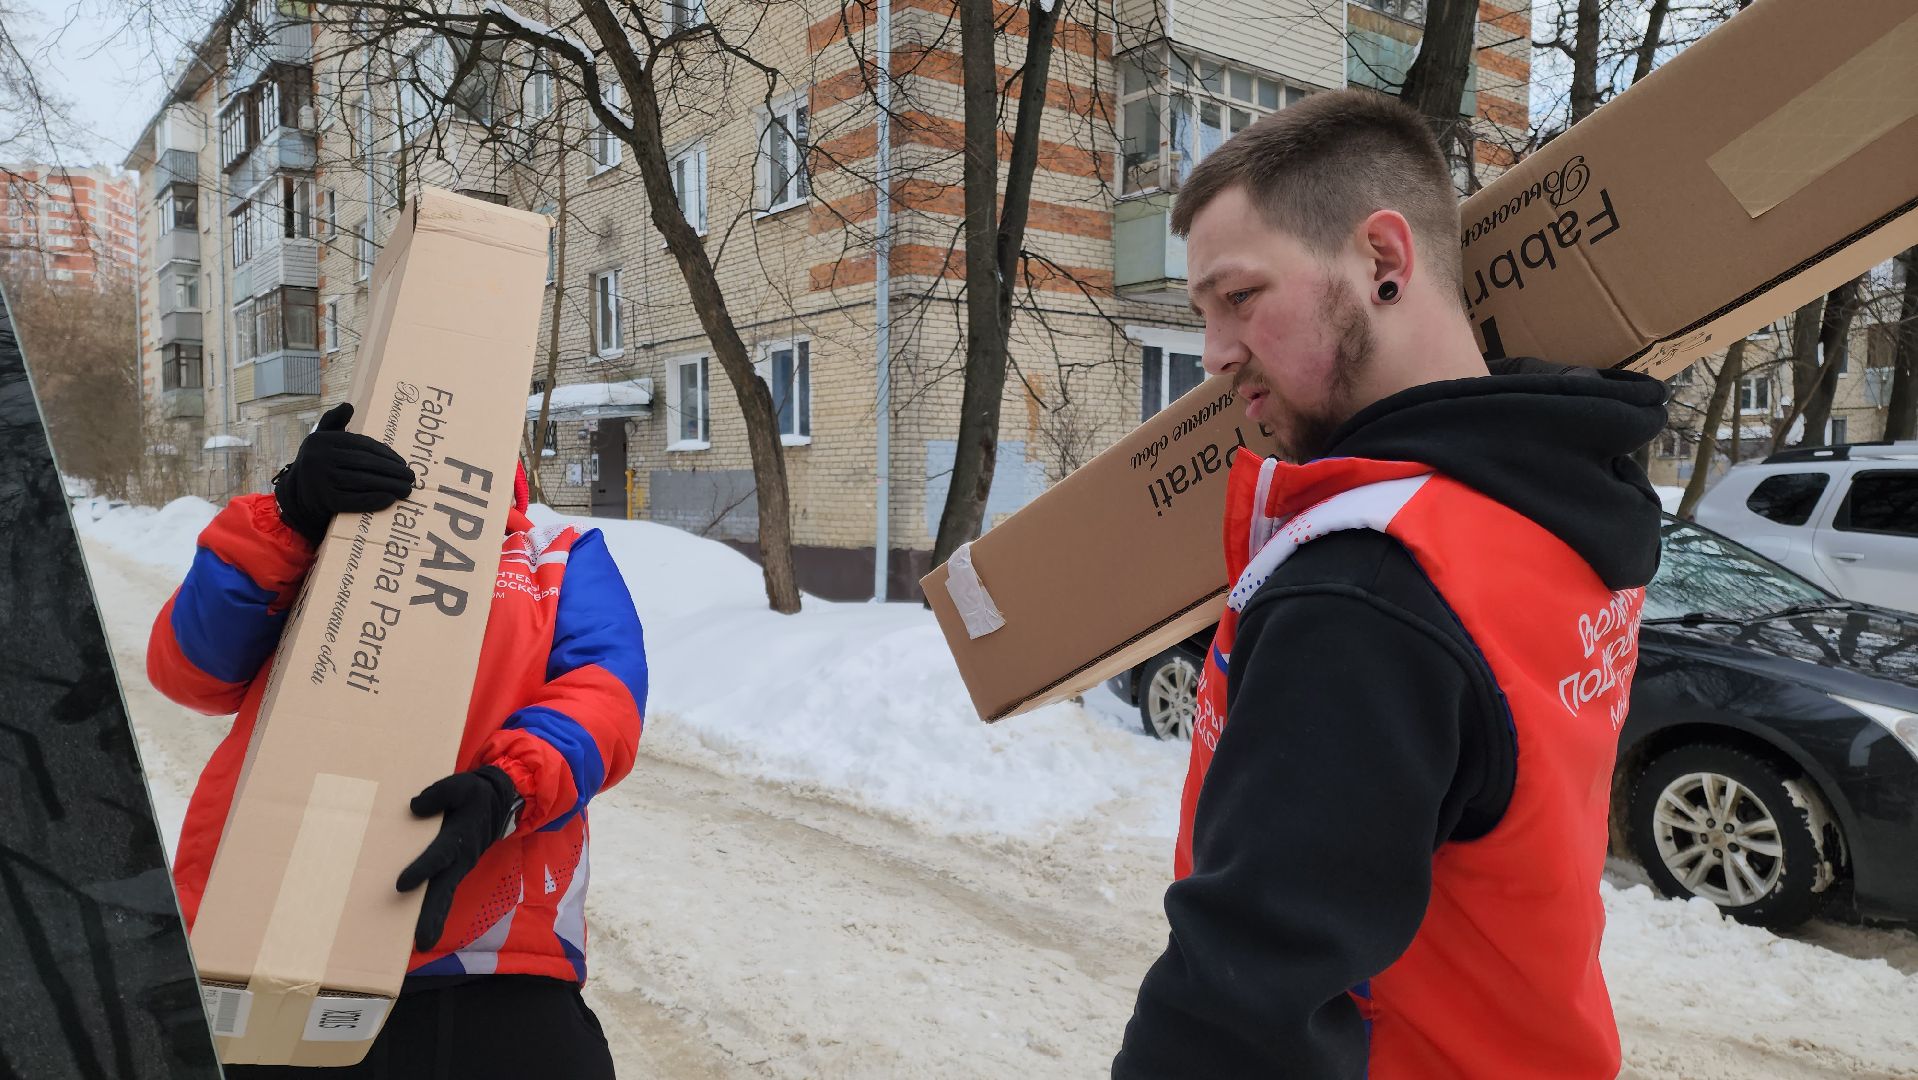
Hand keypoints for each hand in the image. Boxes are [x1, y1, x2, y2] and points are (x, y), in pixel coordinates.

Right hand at [273, 402, 414, 545]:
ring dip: (390, 486)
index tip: (403, 462)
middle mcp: (319, 458)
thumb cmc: (320, 464)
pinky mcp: (325, 501)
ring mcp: (321, 480)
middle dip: (393, 471)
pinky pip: (355, 500)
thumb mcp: (322, 440)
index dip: (386, 453)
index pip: (362, 445)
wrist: (298, 495)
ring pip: (363, 481)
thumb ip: (334, 421)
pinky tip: (390, 499)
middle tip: (411, 477)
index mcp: (322, 440)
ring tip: (407, 489)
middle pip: (365, 463)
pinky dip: (374, 500)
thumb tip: (348, 406)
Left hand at [396, 765, 522, 951]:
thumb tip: (414, 807)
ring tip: (422, 942)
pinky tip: (421, 927)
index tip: (401, 885)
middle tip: (422, 941)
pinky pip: (444, 891)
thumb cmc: (475, 793)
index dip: (421, 869)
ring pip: (445, 895)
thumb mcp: (458, 784)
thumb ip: (436, 795)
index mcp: (459, 836)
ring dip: (434, 918)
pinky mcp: (455, 869)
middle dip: (432, 915)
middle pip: (444, 889)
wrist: (499, 802)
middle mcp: (461, 857)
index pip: (439, 855)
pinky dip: (434, 910)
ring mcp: (459, 866)